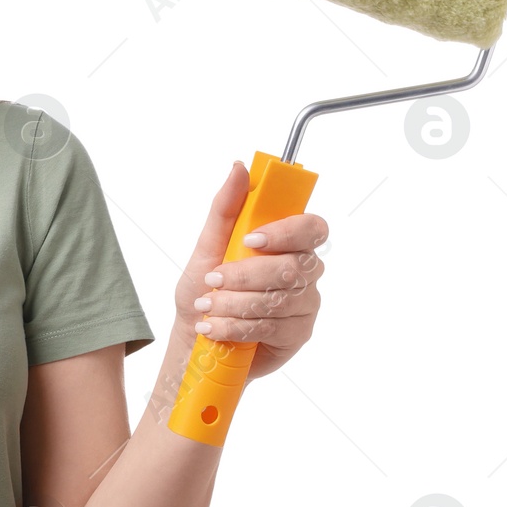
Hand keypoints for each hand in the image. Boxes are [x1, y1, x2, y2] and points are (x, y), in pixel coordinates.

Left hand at [178, 160, 327, 380]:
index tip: (250, 239)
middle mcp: (304, 272)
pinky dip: (237, 326)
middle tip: (213, 280)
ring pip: (282, 299)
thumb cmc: (205, 289)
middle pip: (295, 266)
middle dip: (246, 274)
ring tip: (207, 306)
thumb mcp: (207, 247)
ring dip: (235, 303)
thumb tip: (239, 168)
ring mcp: (304, 304)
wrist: (195, 338)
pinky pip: (274, 326)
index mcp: (288, 243)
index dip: (286, 232)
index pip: (311, 228)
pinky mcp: (297, 334)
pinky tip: (215, 327)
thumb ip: (226, 209)